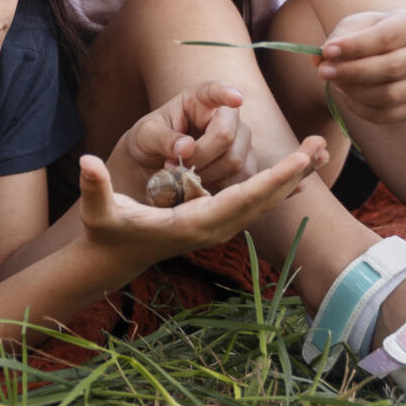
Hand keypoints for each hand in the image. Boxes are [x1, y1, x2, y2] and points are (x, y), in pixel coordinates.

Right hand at [75, 135, 327, 262]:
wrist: (113, 258)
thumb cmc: (106, 231)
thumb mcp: (98, 210)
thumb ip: (94, 187)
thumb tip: (85, 162)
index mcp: (194, 223)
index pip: (242, 199)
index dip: (273, 181)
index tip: (299, 163)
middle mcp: (214, 227)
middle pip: (264, 200)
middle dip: (293, 174)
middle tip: (320, 146)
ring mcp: (219, 227)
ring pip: (265, 202)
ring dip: (292, 178)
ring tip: (318, 152)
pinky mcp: (218, 223)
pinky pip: (255, 204)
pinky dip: (278, 187)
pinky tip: (298, 174)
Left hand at [117, 80, 255, 191]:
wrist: (157, 165)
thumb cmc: (151, 141)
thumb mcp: (145, 135)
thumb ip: (162, 138)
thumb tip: (187, 147)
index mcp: (200, 98)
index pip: (216, 91)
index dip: (227, 94)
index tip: (235, 99)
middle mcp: (228, 116)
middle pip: (226, 136)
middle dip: (199, 157)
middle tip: (175, 167)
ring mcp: (241, 140)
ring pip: (235, 162)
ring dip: (206, 175)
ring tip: (184, 176)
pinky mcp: (247, 164)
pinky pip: (240, 180)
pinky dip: (218, 188)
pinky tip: (200, 186)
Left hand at [316, 9, 405, 123]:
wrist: (392, 47)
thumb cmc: (370, 33)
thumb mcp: (354, 26)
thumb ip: (337, 39)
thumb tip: (319, 58)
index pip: (387, 37)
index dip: (355, 46)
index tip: (327, 50)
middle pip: (392, 68)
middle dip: (352, 72)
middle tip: (323, 72)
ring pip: (390, 95)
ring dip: (355, 92)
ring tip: (335, 82)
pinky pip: (387, 115)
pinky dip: (361, 109)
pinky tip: (346, 95)